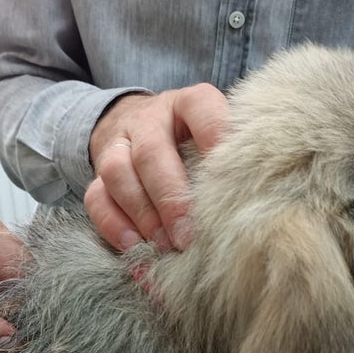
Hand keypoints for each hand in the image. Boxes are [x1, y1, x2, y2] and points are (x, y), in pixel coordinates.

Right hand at [86, 83, 227, 251]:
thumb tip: (257, 204)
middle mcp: (151, 119)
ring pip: (118, 173)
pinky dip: (115, 226)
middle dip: (170, 200)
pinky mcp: (98, 171)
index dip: (214, 142)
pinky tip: (136, 248)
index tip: (229, 184)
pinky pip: (96, 198)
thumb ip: (233, 161)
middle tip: (188, 237)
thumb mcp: (219, 137)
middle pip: (152, 153)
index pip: (202, 111)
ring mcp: (119, 143)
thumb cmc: (196, 141)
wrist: (141, 125)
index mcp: (190, 103)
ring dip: (143, 215)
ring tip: (164, 246)